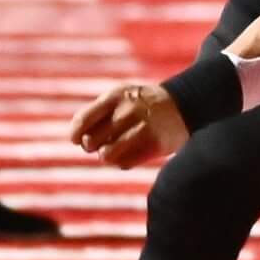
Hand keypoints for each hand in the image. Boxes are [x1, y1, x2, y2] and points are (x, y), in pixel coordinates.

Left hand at [69, 82, 190, 169]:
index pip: (83, 120)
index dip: (75, 134)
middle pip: (91, 141)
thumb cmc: (142, 104)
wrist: (184, 104)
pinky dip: (123, 162)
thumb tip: (77, 140)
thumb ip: (97, 113)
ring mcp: (143, 127)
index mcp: (116, 97)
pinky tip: (132, 153)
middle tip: (102, 143)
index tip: (77, 140)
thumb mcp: (120, 98)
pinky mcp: (155, 144)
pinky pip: (125, 163)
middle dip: (92, 146)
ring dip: (107, 156)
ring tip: (113, 151)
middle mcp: (129, 111)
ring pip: (107, 155)